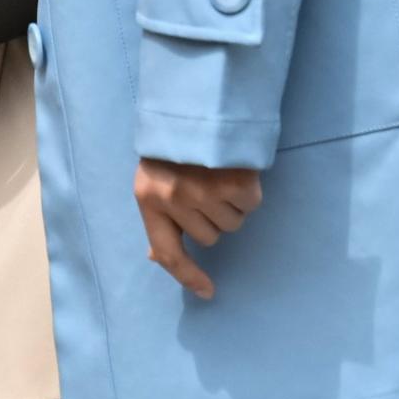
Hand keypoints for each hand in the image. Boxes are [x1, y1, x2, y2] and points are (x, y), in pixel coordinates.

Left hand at [136, 157, 264, 296]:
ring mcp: (204, 192)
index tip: (208, 292)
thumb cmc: (171, 148)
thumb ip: (158, 217)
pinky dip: (248, 193)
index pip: (168, 252)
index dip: (188, 276)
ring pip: (232, 224)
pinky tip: (235, 172)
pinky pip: (250, 205)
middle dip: (212, 219)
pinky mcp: (233, 182)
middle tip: (206, 188)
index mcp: (148, 199)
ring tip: (218, 177)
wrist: (194, 106)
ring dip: (231, 206)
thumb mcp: (151, 180)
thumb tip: (155, 256)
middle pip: (209, 238)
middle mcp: (174, 199)